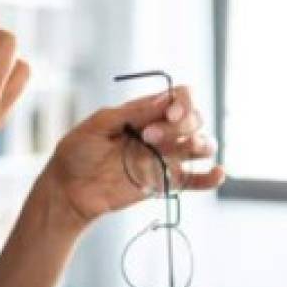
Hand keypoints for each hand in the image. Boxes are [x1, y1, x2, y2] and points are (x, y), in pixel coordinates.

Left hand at [41, 84, 225, 229]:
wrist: (69, 189)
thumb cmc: (78, 152)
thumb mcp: (98, 125)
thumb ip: (131, 113)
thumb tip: (164, 99)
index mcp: (145, 112)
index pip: (180, 97)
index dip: (183, 103)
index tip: (169, 113)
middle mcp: (161, 131)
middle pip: (194, 119)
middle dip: (180, 125)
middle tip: (149, 137)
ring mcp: (165, 157)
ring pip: (201, 145)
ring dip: (201, 144)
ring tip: (187, 149)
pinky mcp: (165, 182)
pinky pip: (195, 180)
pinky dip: (210, 177)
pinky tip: (217, 173)